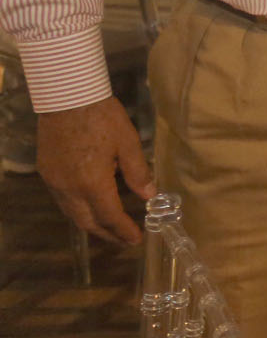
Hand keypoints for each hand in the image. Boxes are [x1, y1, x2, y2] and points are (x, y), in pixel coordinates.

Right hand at [37, 96, 155, 244]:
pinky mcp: (47, 172)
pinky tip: (89, 206)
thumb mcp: (128, 143)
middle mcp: (69, 189)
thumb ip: (138, 172)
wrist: (67, 97)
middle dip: (106, 234)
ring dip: (91, 223)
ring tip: (109, 228)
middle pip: (87, 221)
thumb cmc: (103, 118)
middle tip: (124, 240)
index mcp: (92, 183)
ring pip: (72, 213)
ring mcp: (54, 182)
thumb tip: (149, 196)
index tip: (136, 240)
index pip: (110, 216)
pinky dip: (78, 209)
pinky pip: (62, 200)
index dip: (123, 230)